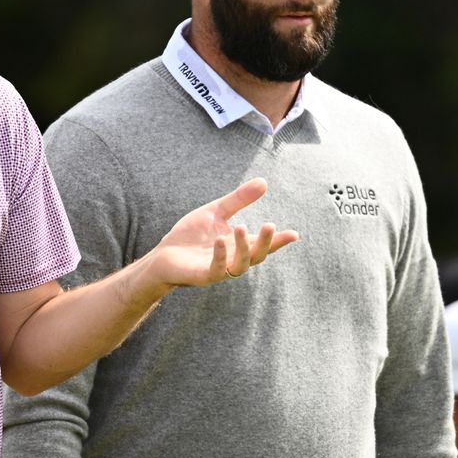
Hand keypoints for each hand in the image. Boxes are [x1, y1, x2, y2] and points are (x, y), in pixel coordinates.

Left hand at [147, 178, 296, 286]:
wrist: (163, 254)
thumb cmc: (191, 236)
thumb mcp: (216, 212)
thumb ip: (238, 200)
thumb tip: (264, 181)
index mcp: (238, 246)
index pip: (263, 245)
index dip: (278, 241)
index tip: (294, 234)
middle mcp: (233, 260)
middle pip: (257, 256)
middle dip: (265, 243)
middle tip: (270, 226)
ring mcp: (219, 270)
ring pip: (241, 265)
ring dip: (244, 248)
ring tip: (242, 226)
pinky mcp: (203, 275)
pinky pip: (216, 269)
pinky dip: (221, 256)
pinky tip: (220, 241)